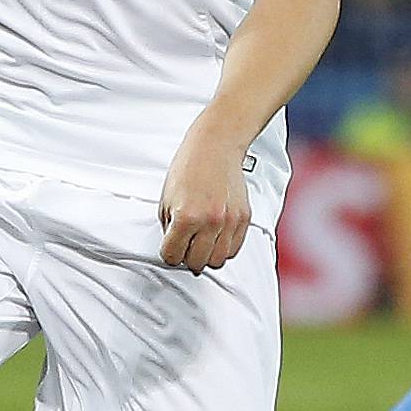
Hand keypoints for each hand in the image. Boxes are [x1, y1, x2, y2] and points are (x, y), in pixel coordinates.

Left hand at [158, 118, 251, 274]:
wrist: (215, 147)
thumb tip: (174, 248)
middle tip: (185, 245)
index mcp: (185, 217)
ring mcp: (229, 221)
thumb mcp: (166, 199)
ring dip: (207, 256)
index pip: (172, 256)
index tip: (170, 247)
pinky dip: (223, 248)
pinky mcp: (243, 219)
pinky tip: (215, 237)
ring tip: (201, 242)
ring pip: (217, 260)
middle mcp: (209, 222)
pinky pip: (233, 249)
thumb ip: (169, 228)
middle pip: (196, 263)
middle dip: (187, 257)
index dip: (168, 253)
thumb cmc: (188, 168)